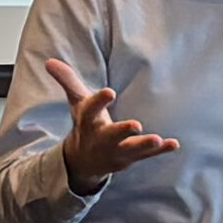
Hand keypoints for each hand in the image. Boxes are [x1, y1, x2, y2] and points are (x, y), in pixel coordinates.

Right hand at [38, 53, 180, 191]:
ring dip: (144, 145)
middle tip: (136, 125)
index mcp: (89, 122)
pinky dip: (160, 151)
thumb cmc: (84, 124)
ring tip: (158, 139)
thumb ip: (68, 81)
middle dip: (122, 131)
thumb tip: (49, 61)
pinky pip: (146, 156)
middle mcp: (101, 138)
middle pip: (111, 136)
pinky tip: (173, 144)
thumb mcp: (76, 102)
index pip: (92, 110)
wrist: (83, 161)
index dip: (99, 101)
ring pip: (131, 149)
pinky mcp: (130, 159)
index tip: (109, 92)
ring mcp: (116, 151)